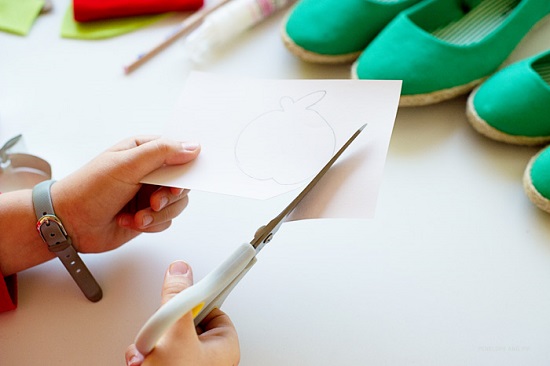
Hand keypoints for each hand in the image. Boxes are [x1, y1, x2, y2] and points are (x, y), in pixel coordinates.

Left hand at [51, 136, 199, 252]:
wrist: (69, 223)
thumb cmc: (89, 189)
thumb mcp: (126, 164)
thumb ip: (161, 153)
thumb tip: (193, 147)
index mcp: (144, 151)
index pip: (179, 152)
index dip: (185, 168)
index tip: (178, 182)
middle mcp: (149, 172)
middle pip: (182, 182)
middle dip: (170, 196)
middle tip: (155, 202)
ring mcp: (148, 194)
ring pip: (177, 204)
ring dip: (158, 214)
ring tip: (137, 217)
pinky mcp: (147, 216)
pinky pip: (166, 221)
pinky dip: (151, 225)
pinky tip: (129, 221)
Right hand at [125, 261, 239, 365]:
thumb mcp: (176, 332)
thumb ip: (177, 297)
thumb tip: (179, 272)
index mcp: (224, 346)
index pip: (214, 305)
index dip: (200, 292)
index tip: (197, 275)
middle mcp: (210, 357)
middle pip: (186, 320)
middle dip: (167, 322)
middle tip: (161, 327)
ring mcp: (189, 364)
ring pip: (168, 336)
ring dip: (152, 340)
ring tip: (149, 349)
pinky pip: (157, 352)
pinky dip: (145, 354)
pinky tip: (142, 360)